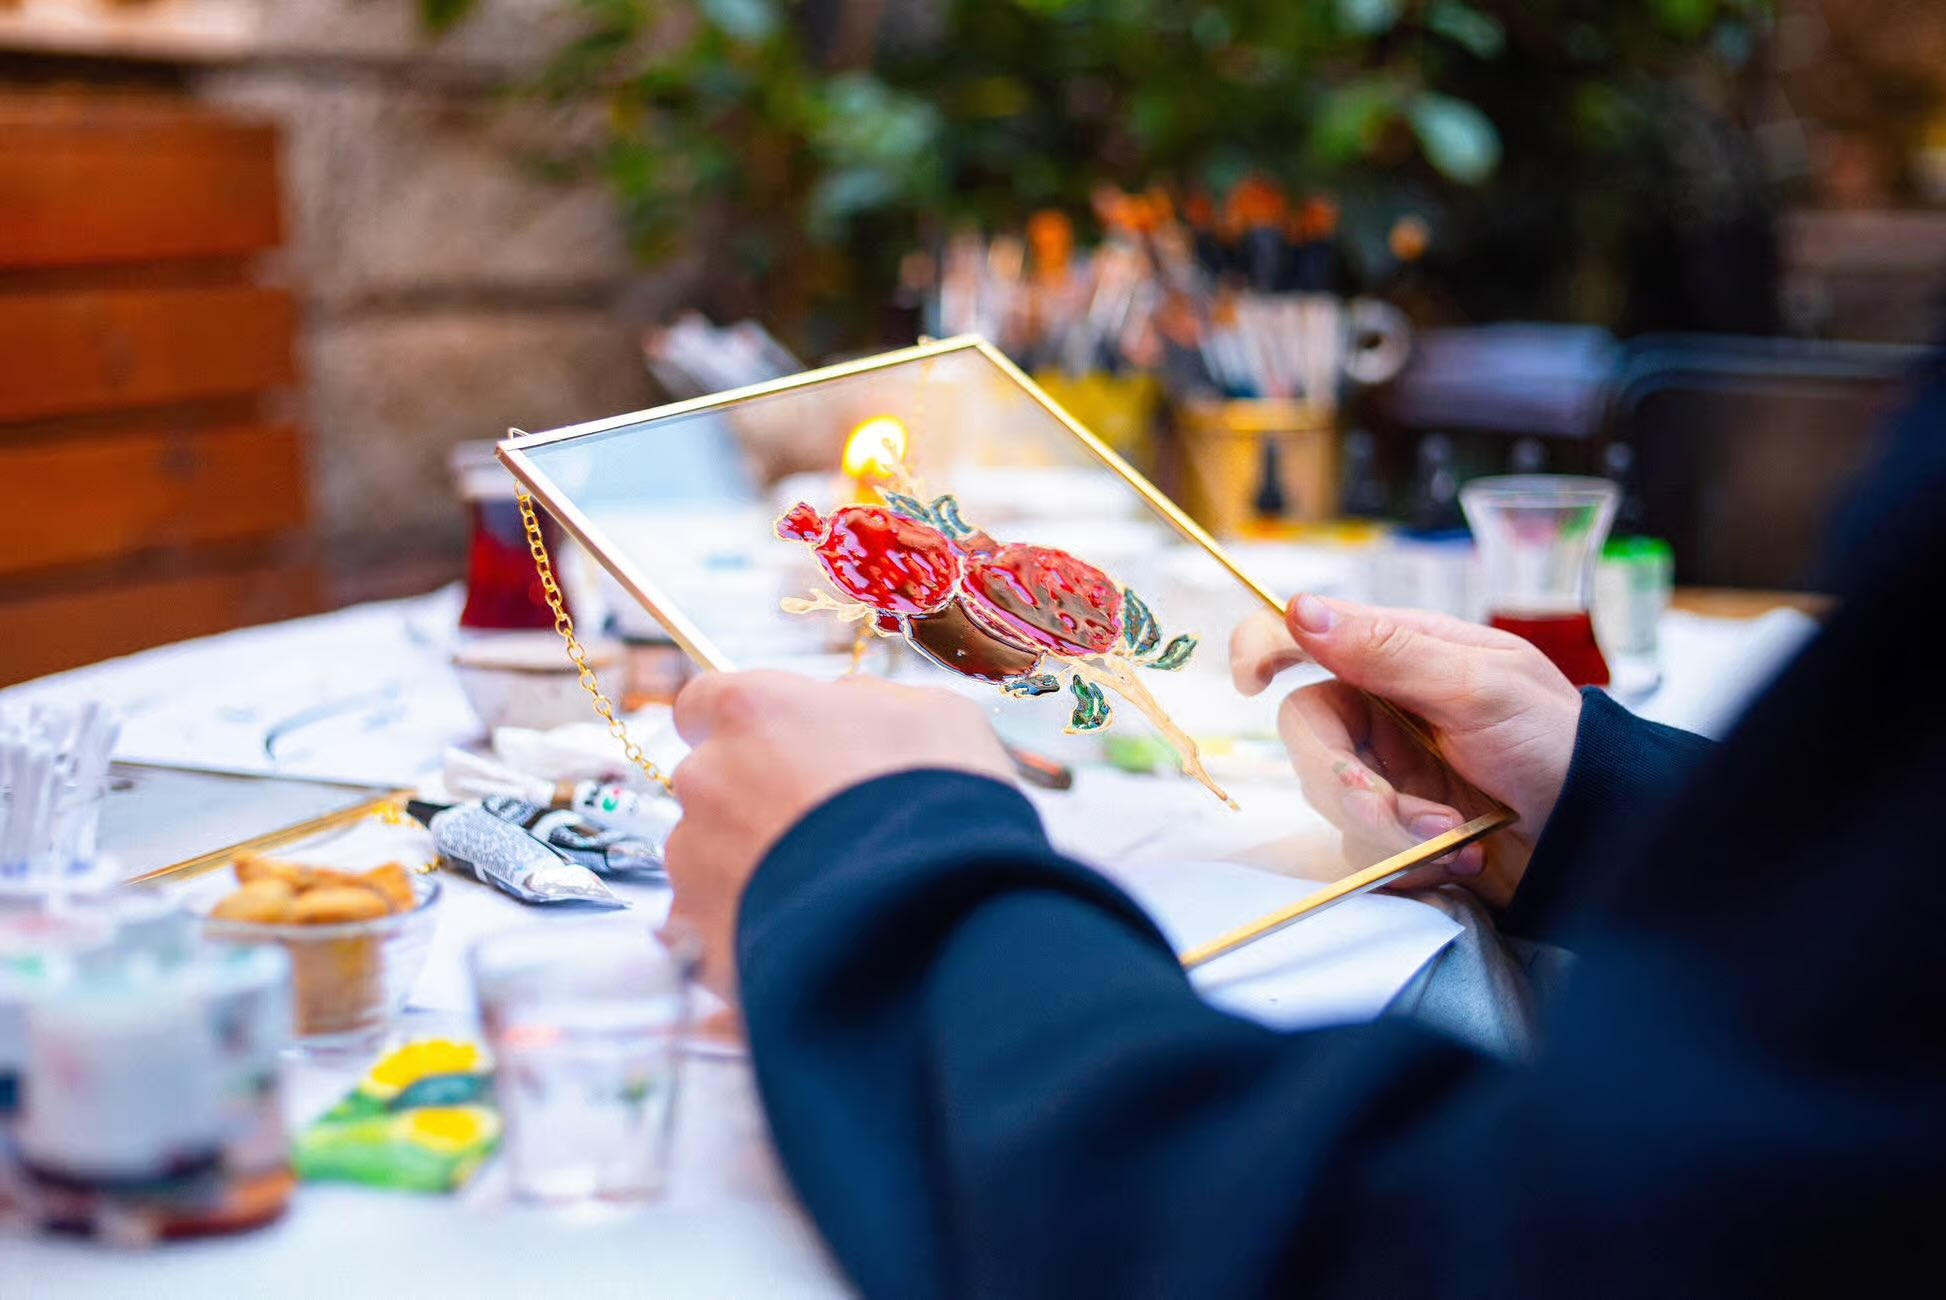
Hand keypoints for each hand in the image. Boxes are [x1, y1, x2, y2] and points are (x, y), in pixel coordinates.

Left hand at [664, 671, 1015, 997]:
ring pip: (707, 855)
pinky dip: (749, 926)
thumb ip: (861, 701)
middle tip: (823, 826)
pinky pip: (713, 922)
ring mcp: (694, 861)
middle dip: (751, 799)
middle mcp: (708, 778)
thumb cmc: (944, 804)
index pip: (702, 702)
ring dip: (751, 866)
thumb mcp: (930, 714)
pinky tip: (810, 933)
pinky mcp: (699, 934)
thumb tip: (840, 708)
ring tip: (825, 889)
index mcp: (752, 711)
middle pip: (709, 781)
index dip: (742, 728)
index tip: (775, 746)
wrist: (943, 920)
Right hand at [1230, 595, 1583, 906]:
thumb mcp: (1482, 688)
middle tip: (1397, 817)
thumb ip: (1389, 652)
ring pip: (1332, 799)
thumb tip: (1302, 610)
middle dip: (1347, 785)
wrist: (1598, 836)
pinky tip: (1461, 855)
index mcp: (1399, 656)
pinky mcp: (1396, 826)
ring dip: (1392, 828)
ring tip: (1458, 837)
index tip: (1249, 680)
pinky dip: (1407, 858)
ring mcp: (1387, 770)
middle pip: (1308, 736)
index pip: (1308, 636)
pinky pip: (1362, 845)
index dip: (1264, 647)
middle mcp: (1381, 710)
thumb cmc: (1558, 745)